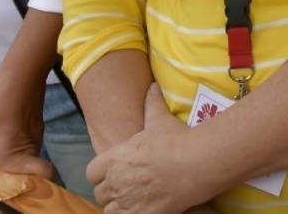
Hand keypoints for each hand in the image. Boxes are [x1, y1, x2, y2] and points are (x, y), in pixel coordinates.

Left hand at [0, 75, 53, 177]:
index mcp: (20, 156)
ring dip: (14, 151)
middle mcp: (34, 147)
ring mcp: (37, 133)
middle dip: (16, 168)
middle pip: (30, 165)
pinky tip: (2, 127)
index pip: (43, 173)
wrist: (20, 76)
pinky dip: (16, 137)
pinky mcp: (35, 120)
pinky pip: (26, 137)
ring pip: (27, 150)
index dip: (36, 180)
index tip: (15, 180)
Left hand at [88, 84, 215, 213]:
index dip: (102, 173)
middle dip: (111, 190)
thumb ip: (152, 103)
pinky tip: (142, 208)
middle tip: (127, 186)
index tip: (114, 172)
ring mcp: (126, 201)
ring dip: (119, 205)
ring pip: (109, 210)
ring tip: (134, 200)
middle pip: (100, 193)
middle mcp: (115, 181)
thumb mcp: (160, 119)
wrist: (195, 163)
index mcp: (114, 158)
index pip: (92, 172)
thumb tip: (153, 86)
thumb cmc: (175, 139)